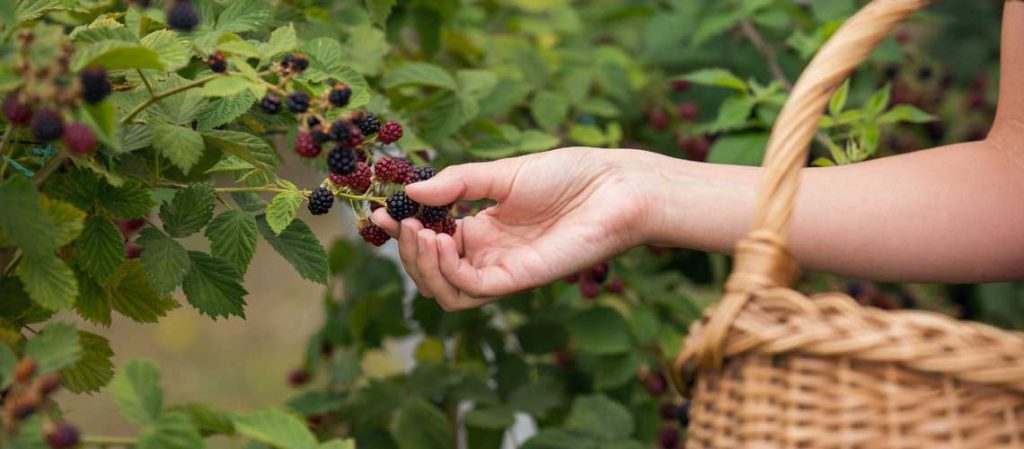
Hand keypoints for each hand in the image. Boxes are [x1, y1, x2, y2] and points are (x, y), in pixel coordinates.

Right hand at [371, 147, 654, 310]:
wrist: (615, 185)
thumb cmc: (568, 175)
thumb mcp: (501, 173)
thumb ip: (456, 183)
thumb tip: (408, 192)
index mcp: (483, 231)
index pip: (431, 244)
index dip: (402, 233)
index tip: (376, 213)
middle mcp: (489, 256)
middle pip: (433, 274)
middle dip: (408, 252)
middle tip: (400, 223)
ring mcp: (504, 271)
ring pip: (447, 292)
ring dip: (423, 266)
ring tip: (421, 232)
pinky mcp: (521, 280)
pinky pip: (473, 289)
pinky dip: (450, 270)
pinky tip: (445, 239)